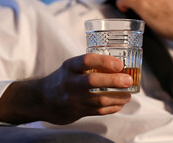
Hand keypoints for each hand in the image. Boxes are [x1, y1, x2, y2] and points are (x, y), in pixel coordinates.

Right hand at [0, 54, 132, 124]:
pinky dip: (112, 107)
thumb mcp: (73, 66)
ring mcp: (73, 99)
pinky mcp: (77, 112)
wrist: (44, 100)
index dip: (105, 62)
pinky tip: (121, 103)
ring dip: (118, 97)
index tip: (119, 64)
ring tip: (129, 94)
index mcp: (70, 67)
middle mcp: (70, 82)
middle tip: (128, 80)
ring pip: (98, 100)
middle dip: (114, 81)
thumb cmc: (66, 78)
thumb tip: (122, 66)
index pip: (87, 60)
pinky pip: (98, 111)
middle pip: (92, 81)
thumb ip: (92, 66)